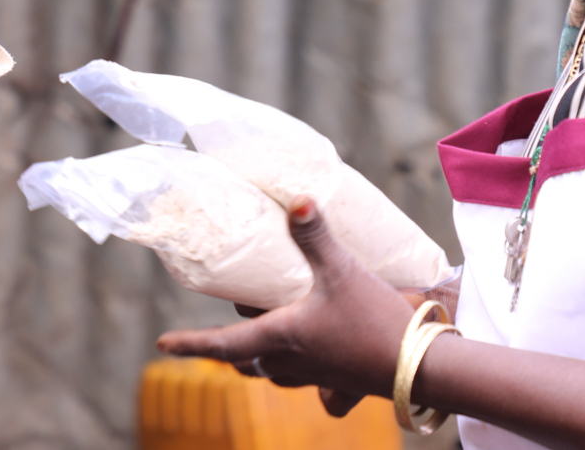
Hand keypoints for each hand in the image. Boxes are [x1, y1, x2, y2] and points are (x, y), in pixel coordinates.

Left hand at [156, 199, 416, 411]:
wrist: (422, 368)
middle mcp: (291, 364)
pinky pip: (311, 385)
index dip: (191, 344)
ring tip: (262, 333)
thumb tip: (298, 199)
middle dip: (229, 346)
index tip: (162, 344)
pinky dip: (304, 372)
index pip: (222, 346)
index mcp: (280, 338)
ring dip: (262, 356)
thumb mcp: (342, 270)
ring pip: (275, 373)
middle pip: (246, 359)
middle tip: (224, 325)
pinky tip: (316, 359)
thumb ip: (316, 236)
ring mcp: (317, 378)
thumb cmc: (374, 320)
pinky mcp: (341, 384)